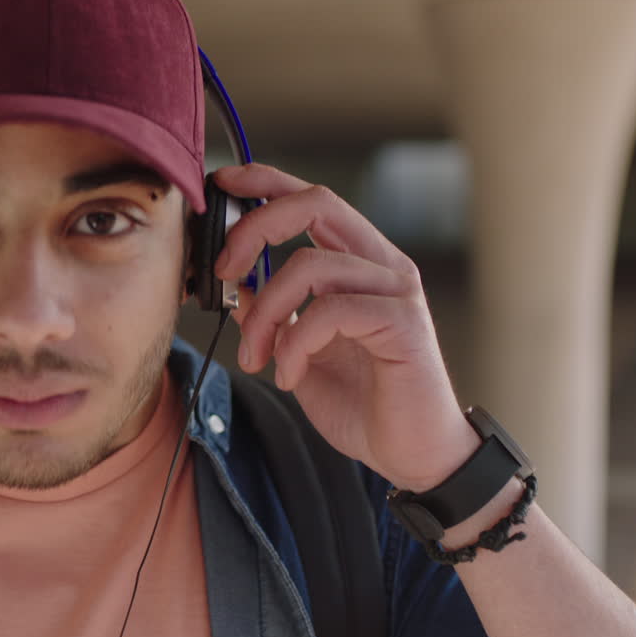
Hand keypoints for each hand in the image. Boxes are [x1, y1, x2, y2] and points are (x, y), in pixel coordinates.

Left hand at [213, 163, 479, 491]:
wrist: (413, 455)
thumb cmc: (363, 402)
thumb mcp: (298, 351)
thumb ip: (272, 313)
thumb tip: (233, 285)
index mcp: (358, 262)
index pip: (311, 200)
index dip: (265, 181)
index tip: (222, 184)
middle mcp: (381, 264)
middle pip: (315, 204)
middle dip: (254, 228)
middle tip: (222, 272)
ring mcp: (396, 290)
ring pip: (311, 264)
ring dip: (266, 312)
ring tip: (255, 356)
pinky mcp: (403, 323)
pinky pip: (330, 310)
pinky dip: (294, 343)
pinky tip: (288, 374)